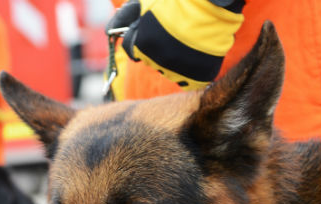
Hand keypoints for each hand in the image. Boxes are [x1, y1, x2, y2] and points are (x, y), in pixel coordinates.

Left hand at [107, 0, 243, 89]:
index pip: (132, 49)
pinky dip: (190, 70)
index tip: (153, 27)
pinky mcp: (197, 76)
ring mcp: (177, 71)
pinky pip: (188, 80)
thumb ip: (124, 18)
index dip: (141, 36)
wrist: (212, 0)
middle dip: (157, 48)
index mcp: (142, 45)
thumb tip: (109, 31)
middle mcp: (157, 62)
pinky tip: (195, 53)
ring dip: (173, 59)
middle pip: (150, 60)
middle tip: (172, 32)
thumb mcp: (145, 3)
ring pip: (168, 71)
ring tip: (186, 40)